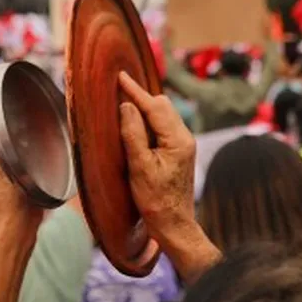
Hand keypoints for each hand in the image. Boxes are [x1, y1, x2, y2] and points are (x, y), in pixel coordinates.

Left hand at [0, 107, 41, 233]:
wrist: (19, 221)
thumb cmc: (6, 194)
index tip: (9, 120)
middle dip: (7, 122)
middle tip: (19, 136)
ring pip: (7, 132)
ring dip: (17, 134)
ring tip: (25, 147)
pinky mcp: (9, 164)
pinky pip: (16, 143)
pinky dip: (23, 143)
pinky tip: (31, 152)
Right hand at [118, 72, 196, 243]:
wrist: (173, 224)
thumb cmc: (155, 200)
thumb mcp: (139, 166)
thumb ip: (133, 133)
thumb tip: (126, 106)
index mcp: (177, 139)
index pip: (154, 106)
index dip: (135, 90)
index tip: (120, 76)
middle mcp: (184, 138)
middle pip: (162, 105)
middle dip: (140, 97)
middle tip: (117, 91)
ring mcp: (182, 145)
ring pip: (163, 115)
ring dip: (144, 108)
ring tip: (122, 106)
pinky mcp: (178, 152)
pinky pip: (162, 126)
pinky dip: (148, 120)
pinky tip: (134, 126)